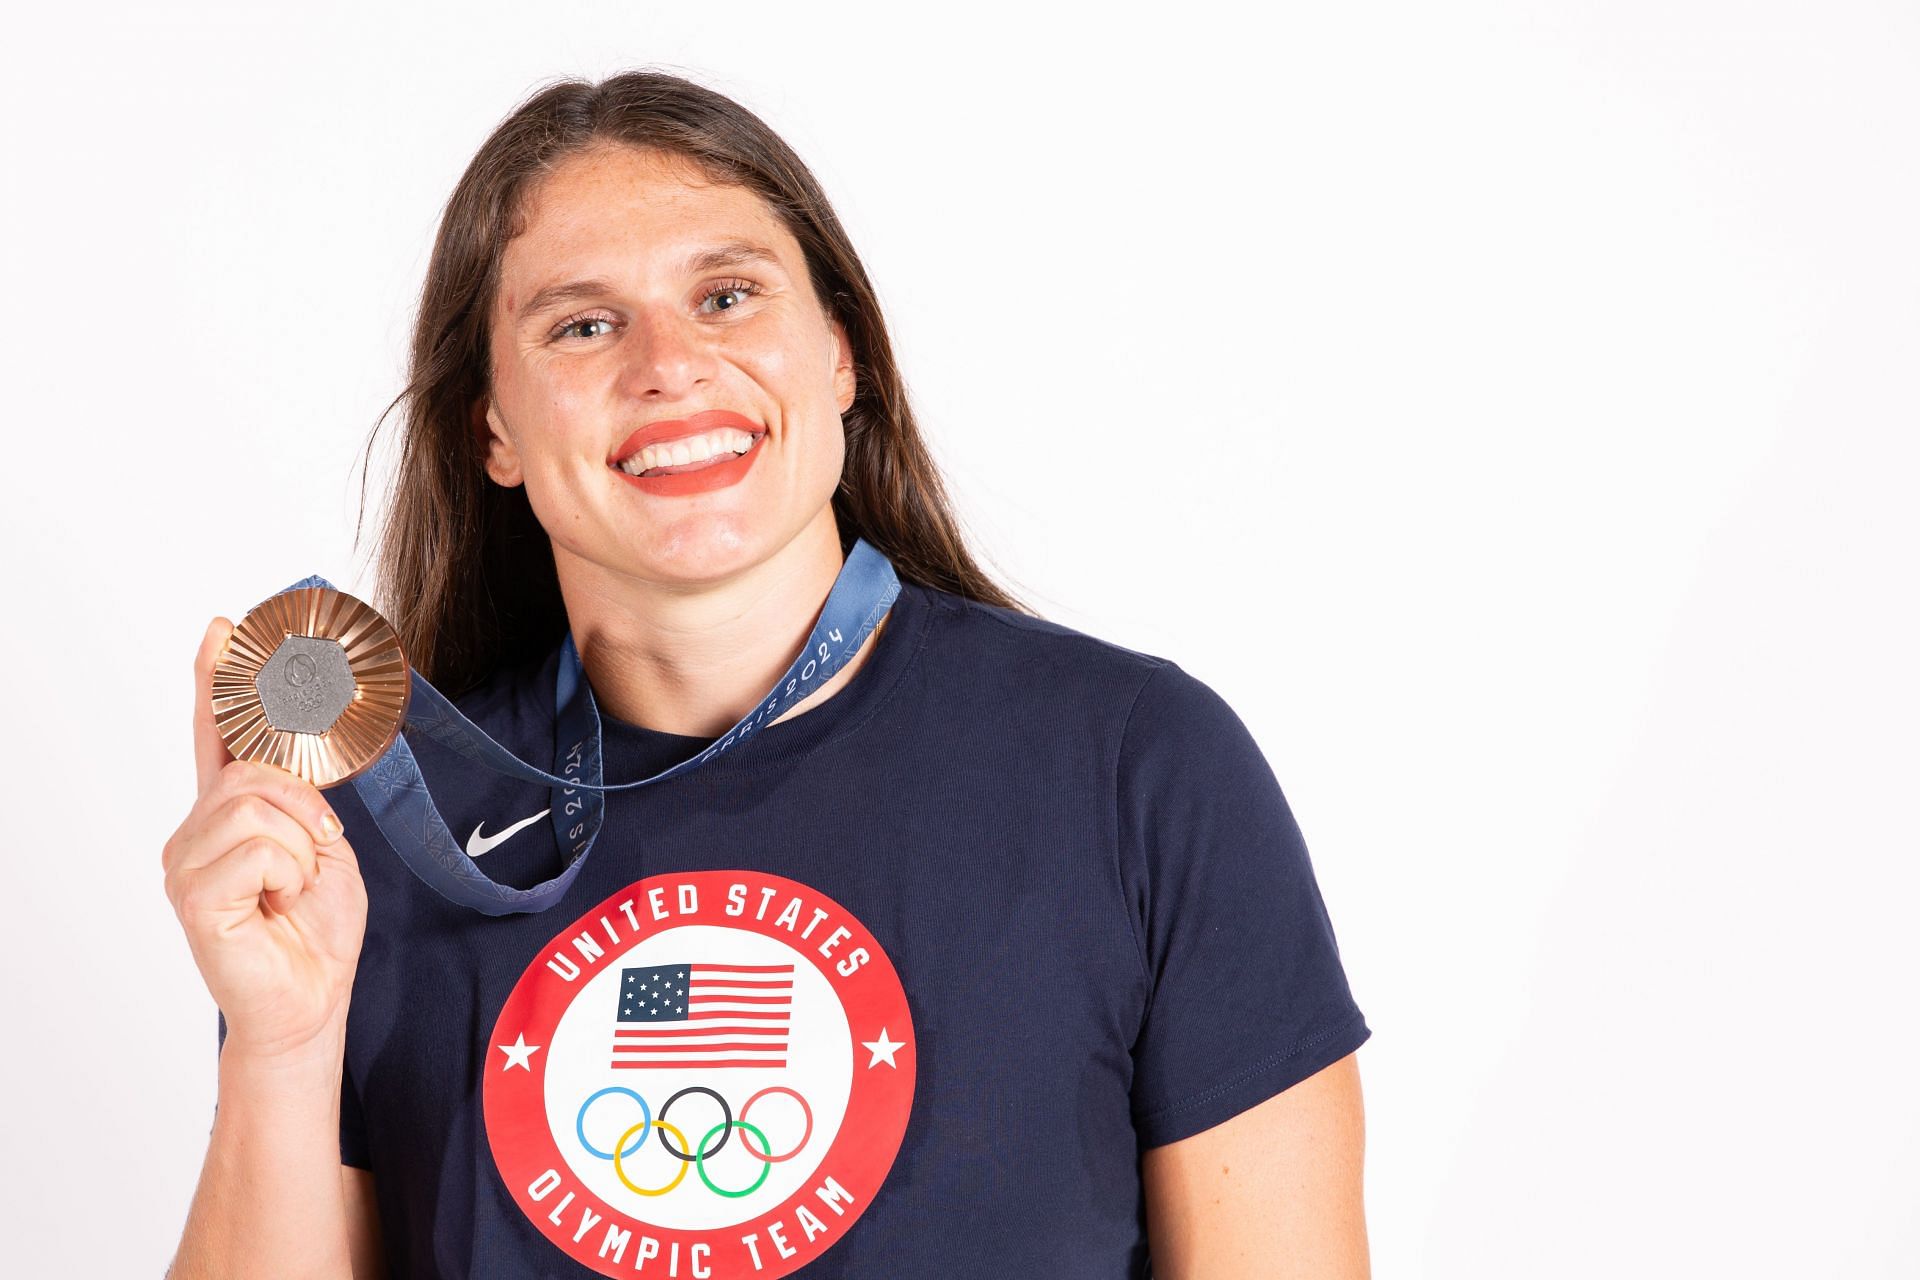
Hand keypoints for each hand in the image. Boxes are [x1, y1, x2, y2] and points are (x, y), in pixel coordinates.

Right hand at [162, 616, 369, 1058]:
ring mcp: (186, 862)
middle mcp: (195, 831)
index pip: (217, 735)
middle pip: (258, 770)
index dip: (219, 681)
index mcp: (228, 814)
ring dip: (302, 848)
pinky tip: (277, 906)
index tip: (223, 629)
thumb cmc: (314, 929)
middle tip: (316, 857)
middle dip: (308, 808)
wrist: (310, 1001)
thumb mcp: (323, 846)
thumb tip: (292, 744)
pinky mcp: (193, 895)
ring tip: (293, 889)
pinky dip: (289, 874)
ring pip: (261, 806)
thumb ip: (300, 796)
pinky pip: (261, 848)